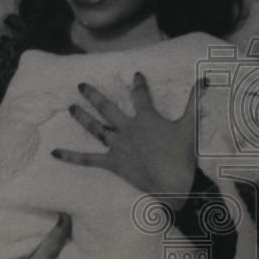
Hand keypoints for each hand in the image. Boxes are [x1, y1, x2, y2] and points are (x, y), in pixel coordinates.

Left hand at [52, 72, 203, 201]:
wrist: (172, 185)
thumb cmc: (182, 156)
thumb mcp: (190, 126)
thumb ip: (194, 100)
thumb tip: (204, 79)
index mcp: (146, 118)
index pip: (140, 95)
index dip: (138, 83)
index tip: (136, 74)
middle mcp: (128, 128)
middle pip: (107, 108)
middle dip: (94, 95)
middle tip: (80, 85)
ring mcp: (117, 146)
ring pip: (96, 128)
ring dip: (82, 117)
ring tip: (70, 106)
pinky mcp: (112, 163)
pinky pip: (87, 159)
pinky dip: (71, 156)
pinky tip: (54, 152)